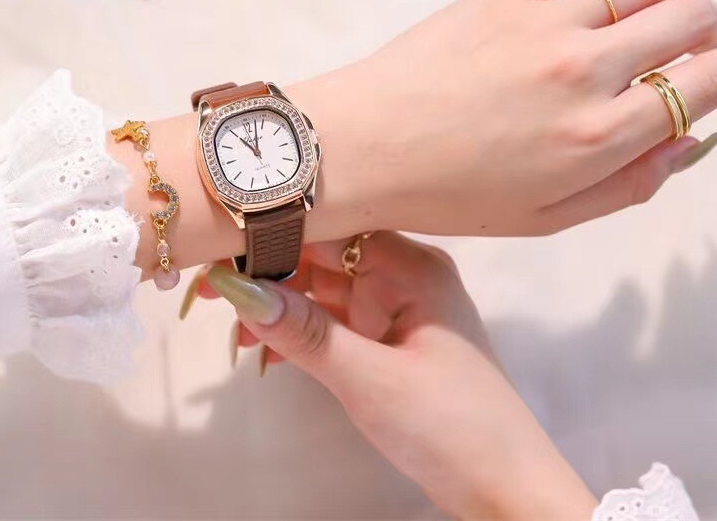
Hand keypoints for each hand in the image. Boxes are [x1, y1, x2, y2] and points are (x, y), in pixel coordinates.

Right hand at [185, 233, 598, 519]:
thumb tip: (237, 286)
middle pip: (326, 255)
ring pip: (326, 288)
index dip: (276, 236)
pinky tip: (268, 353)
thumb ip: (306, 333)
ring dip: (282, 307)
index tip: (219, 254)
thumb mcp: (371, 380)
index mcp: (413, 266)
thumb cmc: (449, 425)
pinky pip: (336, 320)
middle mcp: (406, 274)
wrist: (506, 488)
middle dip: (271, 274)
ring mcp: (398, 306)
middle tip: (210, 297)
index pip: (335, 228)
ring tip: (235, 334)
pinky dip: (303, 333)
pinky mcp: (390, 338)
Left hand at [293, 0, 716, 235]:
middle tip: (687, 40)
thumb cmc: (449, 195)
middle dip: (704, 27)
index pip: (706, 82)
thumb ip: (627, 184)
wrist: (364, 147)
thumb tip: (687, 139)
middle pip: (688, 17)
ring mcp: (543, 24)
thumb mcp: (544, 219)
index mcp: (599, 138)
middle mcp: (584, 72)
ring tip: (636, 16)